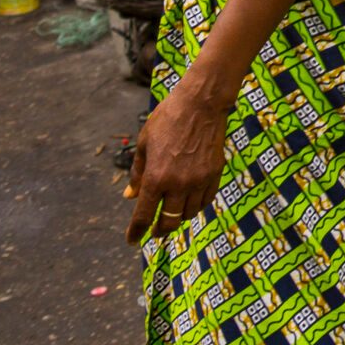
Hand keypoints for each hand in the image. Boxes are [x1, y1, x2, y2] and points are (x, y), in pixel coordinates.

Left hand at [125, 81, 229, 244]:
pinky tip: (190, 202)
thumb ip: (137, 174)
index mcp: (155, 178)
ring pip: (189, 214)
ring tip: (173, 214)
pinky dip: (196, 207)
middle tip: (154, 231)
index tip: (131, 241)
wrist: (202, 103)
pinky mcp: (214, 174)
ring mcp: (199, 180)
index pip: (143, 216)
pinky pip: (205, 201)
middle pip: (169, 222)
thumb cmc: (168, 119)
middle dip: (159, 231)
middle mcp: (178, 184)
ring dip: (178, 218)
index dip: (135, 232)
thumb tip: (130, 197)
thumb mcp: (144, 144)